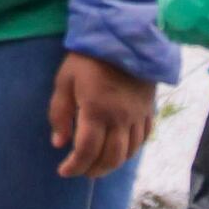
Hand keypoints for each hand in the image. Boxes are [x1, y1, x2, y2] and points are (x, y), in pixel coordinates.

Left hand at [50, 51, 155, 179]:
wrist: (124, 37)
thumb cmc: (87, 58)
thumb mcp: (64, 81)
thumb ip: (59, 114)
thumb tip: (59, 144)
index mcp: (96, 111)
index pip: (86, 151)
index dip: (75, 166)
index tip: (64, 171)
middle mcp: (120, 118)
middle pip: (110, 158)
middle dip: (93, 170)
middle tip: (81, 171)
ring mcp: (137, 115)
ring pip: (129, 152)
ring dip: (112, 164)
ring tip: (98, 166)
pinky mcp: (149, 109)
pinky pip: (143, 138)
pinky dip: (132, 151)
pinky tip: (121, 151)